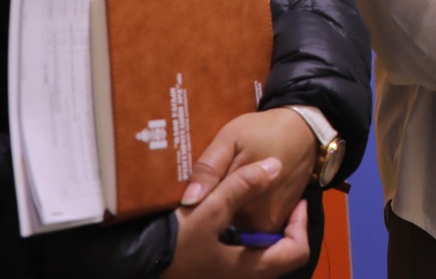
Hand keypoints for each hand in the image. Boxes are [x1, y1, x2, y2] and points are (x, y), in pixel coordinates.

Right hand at [164, 157, 310, 277]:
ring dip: (262, 233)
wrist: (134, 264)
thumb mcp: (207, 210)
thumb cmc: (174, 243)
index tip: (295, 201)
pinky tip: (229, 220)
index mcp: (250, 269)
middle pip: (279, 255)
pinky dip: (245, 240)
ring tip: (253, 206)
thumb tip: (275, 166)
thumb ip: (242, 186)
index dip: (301, 225)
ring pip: (259, 257)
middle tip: (274, 201)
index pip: (296, 251)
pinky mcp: (213, 273)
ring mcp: (227, 278)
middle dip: (282, 227)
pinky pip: (242, 259)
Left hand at [183, 108, 317, 235]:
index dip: (192, 208)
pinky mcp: (276, 223)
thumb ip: (209, 169)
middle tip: (210, 185)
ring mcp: (268, 226)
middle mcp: (254, 223)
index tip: (186, 198)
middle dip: (211, 209)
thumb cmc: (263, 131)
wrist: (305, 132)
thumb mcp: (230, 139)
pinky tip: (241, 194)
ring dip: (227, 212)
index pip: (203, 217)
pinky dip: (243, 212)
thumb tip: (189, 201)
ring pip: (234, 226)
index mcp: (238, 203)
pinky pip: (251, 225)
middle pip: (220, 223)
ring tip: (226, 186)